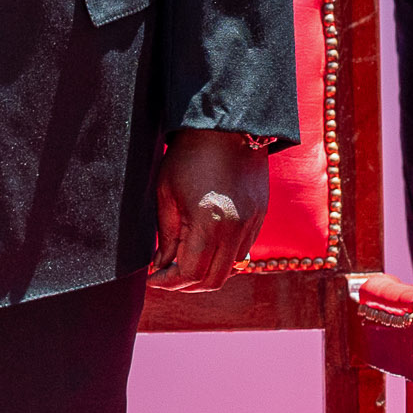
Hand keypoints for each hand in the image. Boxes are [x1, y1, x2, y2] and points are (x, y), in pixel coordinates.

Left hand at [152, 130, 271, 292]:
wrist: (229, 127)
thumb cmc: (189, 156)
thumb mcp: (166, 194)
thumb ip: (165, 235)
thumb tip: (162, 265)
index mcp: (208, 223)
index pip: (190, 273)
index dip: (167, 283)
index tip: (152, 279)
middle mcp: (236, 228)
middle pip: (213, 280)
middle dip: (185, 285)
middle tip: (166, 276)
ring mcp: (253, 223)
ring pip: (231, 269)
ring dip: (205, 272)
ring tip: (184, 262)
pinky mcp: (260, 216)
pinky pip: (243, 250)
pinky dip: (223, 257)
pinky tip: (205, 245)